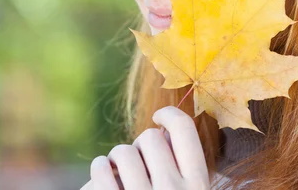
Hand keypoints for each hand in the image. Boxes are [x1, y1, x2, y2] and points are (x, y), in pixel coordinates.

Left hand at [80, 106, 209, 189]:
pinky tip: (102, 177)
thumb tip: (165, 127)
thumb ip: (179, 165)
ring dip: (116, 156)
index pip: (184, 128)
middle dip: (139, 145)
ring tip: (118, 171)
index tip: (158, 117)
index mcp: (199, 185)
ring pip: (124, 151)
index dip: (169, 114)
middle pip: (151, 137)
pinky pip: (101, 168)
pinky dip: (99, 168)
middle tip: (137, 162)